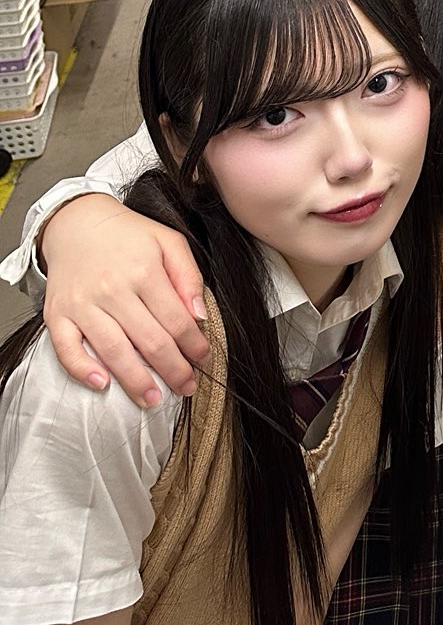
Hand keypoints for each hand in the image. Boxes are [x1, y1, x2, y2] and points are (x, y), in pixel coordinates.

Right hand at [39, 193, 207, 406]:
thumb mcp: (169, 242)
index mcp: (145, 271)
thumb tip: (199, 316)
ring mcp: (82, 304)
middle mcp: (113, 289)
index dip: (194, 346)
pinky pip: (66, 348)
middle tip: (187, 388)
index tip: (204, 360)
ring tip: (154, 400)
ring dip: (135, 381)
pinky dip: (81, 369)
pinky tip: (101, 384)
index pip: (177, 320)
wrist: (77, 223)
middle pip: (149, 341)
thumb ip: (189, 277)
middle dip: (173, 371)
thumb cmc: (129, 236)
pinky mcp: (57, 314)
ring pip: (113, 350)